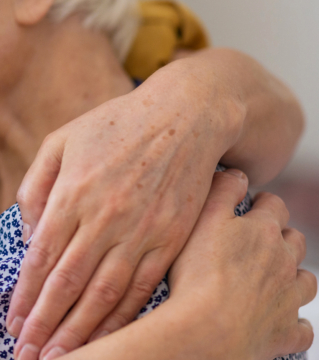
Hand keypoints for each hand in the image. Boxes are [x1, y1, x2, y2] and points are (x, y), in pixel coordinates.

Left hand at [9, 75, 239, 359]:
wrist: (185, 116)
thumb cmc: (113, 126)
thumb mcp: (59, 142)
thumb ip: (35, 187)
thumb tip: (26, 235)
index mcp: (71, 194)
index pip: (41, 258)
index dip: (25, 297)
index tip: (13, 324)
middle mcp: (103, 218)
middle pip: (68, 285)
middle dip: (45, 325)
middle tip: (27, 355)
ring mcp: (140, 232)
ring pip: (105, 295)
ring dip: (81, 332)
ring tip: (60, 357)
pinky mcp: (170, 240)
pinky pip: (143, 289)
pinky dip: (123, 319)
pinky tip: (108, 339)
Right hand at [168, 170, 315, 358]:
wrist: (207, 330)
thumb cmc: (197, 273)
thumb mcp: (201, 219)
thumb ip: (221, 190)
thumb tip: (237, 173)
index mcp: (263, 232)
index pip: (274, 206)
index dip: (263, 203)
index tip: (250, 206)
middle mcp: (284, 262)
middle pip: (295, 241)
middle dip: (282, 237)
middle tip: (257, 241)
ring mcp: (289, 298)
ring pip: (306, 281)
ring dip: (294, 277)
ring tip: (272, 278)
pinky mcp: (285, 332)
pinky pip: (301, 328)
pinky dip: (294, 321)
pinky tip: (278, 318)